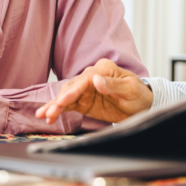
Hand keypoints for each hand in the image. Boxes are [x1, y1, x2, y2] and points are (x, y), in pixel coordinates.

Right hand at [36, 59, 152, 123]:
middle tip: (49, 111)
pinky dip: (58, 110)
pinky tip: (48, 116)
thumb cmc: (139, 94)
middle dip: (59, 100)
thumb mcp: (130, 89)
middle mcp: (92, 76)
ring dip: (54, 105)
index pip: (85, 79)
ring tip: (43, 115)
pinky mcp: (84, 101)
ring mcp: (86, 89)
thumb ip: (113, 85)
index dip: (73, 90)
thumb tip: (96, 80)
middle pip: (72, 87)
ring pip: (66, 96)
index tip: (63, 101)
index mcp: (103, 69)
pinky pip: (68, 105)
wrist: (142, 106)